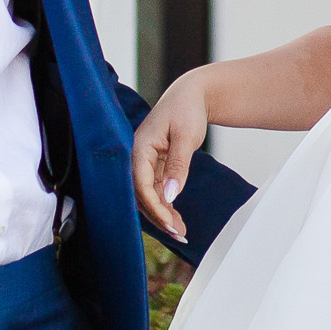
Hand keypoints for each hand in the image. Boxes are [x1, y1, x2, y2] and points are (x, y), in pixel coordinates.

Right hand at [134, 72, 210, 241]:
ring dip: (162, 214)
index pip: (141, 185)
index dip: (155, 208)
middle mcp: (137, 156)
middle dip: (158, 217)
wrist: (193, 94)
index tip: (171, 225)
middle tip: (178, 234)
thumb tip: (170, 196)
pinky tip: (176, 218)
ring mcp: (145, 161)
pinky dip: (165, 204)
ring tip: (180, 232)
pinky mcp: (155, 164)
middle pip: (141, 194)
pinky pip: (155, 189)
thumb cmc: (187, 110)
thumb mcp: (186, 137)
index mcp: (139, 147)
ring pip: (148, 195)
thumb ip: (178, 167)